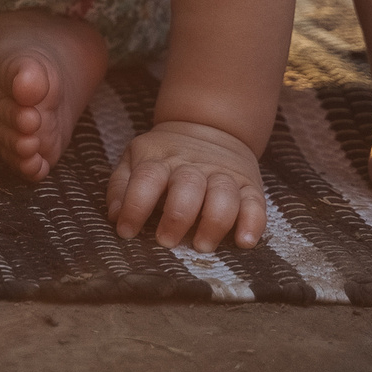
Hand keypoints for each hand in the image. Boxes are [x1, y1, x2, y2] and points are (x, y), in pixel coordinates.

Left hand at [107, 119, 266, 252]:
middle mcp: (193, 166)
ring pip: (223, 194)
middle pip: (187, 186)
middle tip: (167, 241)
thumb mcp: (136, 159)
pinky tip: (244, 242)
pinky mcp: (249, 186)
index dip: (135, 206)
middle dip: (177, 215)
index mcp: (160, 159)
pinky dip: (252, 223)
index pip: (146, 179)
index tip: (126, 232)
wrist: (211, 126)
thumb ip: (121, 186)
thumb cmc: (165, 155)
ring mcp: (223, 175)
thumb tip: (115, 217)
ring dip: (214, 221)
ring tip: (202, 245)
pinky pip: (256, 204)